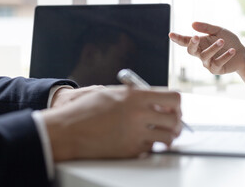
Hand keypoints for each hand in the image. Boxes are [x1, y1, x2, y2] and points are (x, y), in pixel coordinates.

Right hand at [43, 86, 181, 160]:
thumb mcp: (114, 93)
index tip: (174, 108)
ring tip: (161, 134)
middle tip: (172, 124)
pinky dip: (151, 146)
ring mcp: (136, 134)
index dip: (177, 104)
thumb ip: (138, 96)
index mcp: (136, 96)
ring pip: (168, 137)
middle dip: (177, 122)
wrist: (67, 131)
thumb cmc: (86, 110)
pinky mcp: (131, 150)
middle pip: (175, 119)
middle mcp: (139, 114)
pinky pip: (152, 148)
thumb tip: (158, 101)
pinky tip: (142, 140)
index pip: (174, 98)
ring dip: (168, 136)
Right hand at [169, 22, 244, 74]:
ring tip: (222, 41)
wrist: (242, 54)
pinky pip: (217, 63)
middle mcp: (201, 54)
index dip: (178, 39)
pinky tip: (232, 50)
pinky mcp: (216, 70)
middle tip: (196, 37)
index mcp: (200, 43)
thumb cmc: (228, 41)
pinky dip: (225, 56)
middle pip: (191, 51)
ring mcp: (207, 63)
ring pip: (205, 56)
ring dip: (213, 48)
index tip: (171, 34)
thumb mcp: (219, 31)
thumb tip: (192, 24)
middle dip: (192, 44)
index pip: (186, 41)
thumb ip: (206, 27)